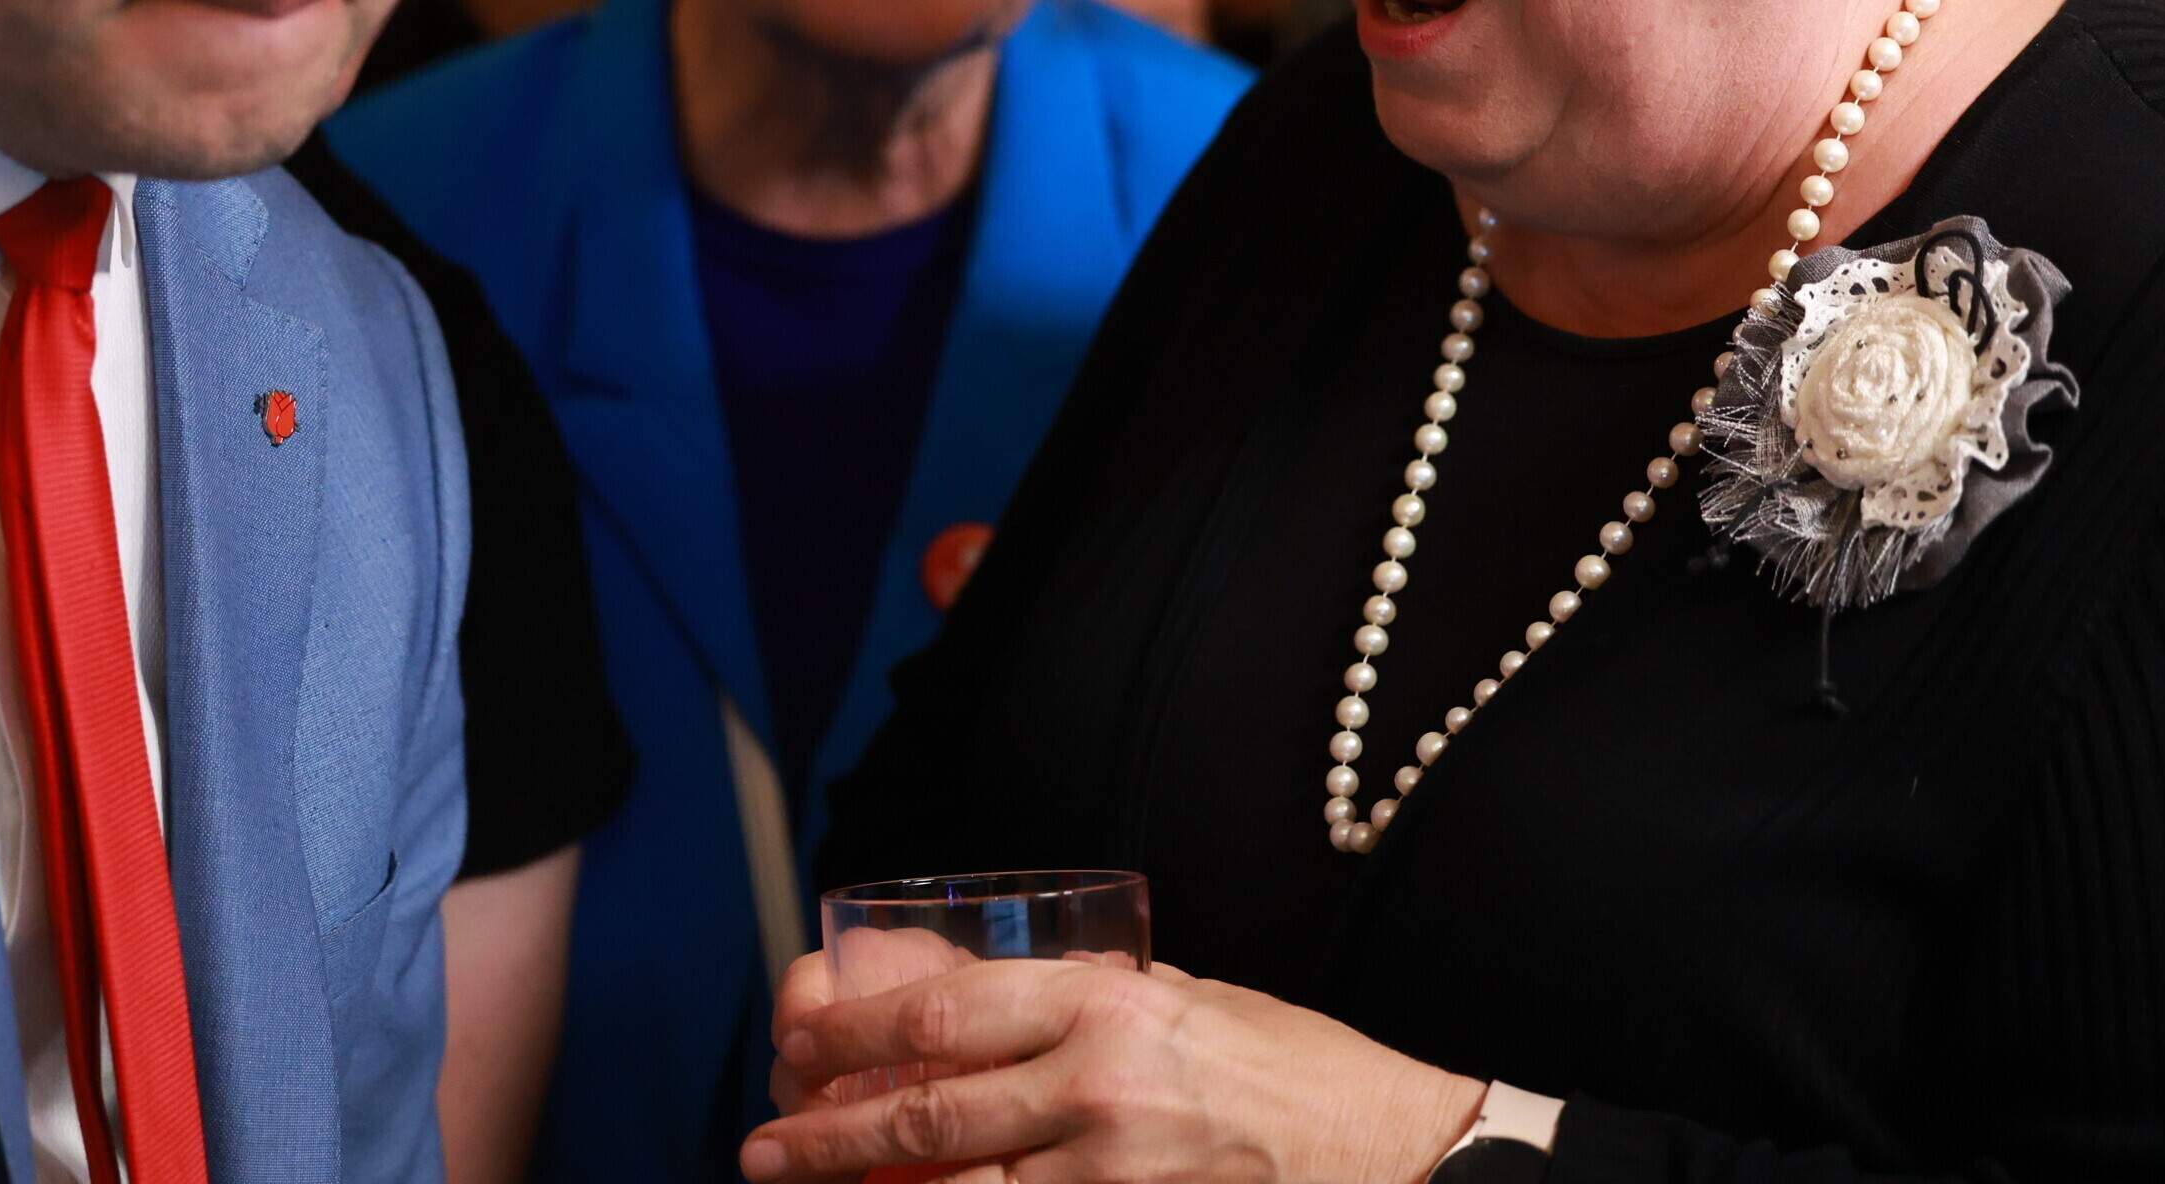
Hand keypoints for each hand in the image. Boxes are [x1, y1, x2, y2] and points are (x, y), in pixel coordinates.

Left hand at [742, 953, 1487, 1182]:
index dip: (852, 1032)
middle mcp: (1100, 1088)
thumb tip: (985, 1006)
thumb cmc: (1296, 1068)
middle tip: (763, 1147)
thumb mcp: (1187, 998)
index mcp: (1108, 1004)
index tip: (795, 1042)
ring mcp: (1116, 1175)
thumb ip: (1091, 1003)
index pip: (945, 1014)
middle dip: (827, 1136)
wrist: (1401, 1152)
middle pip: (931, 1117)